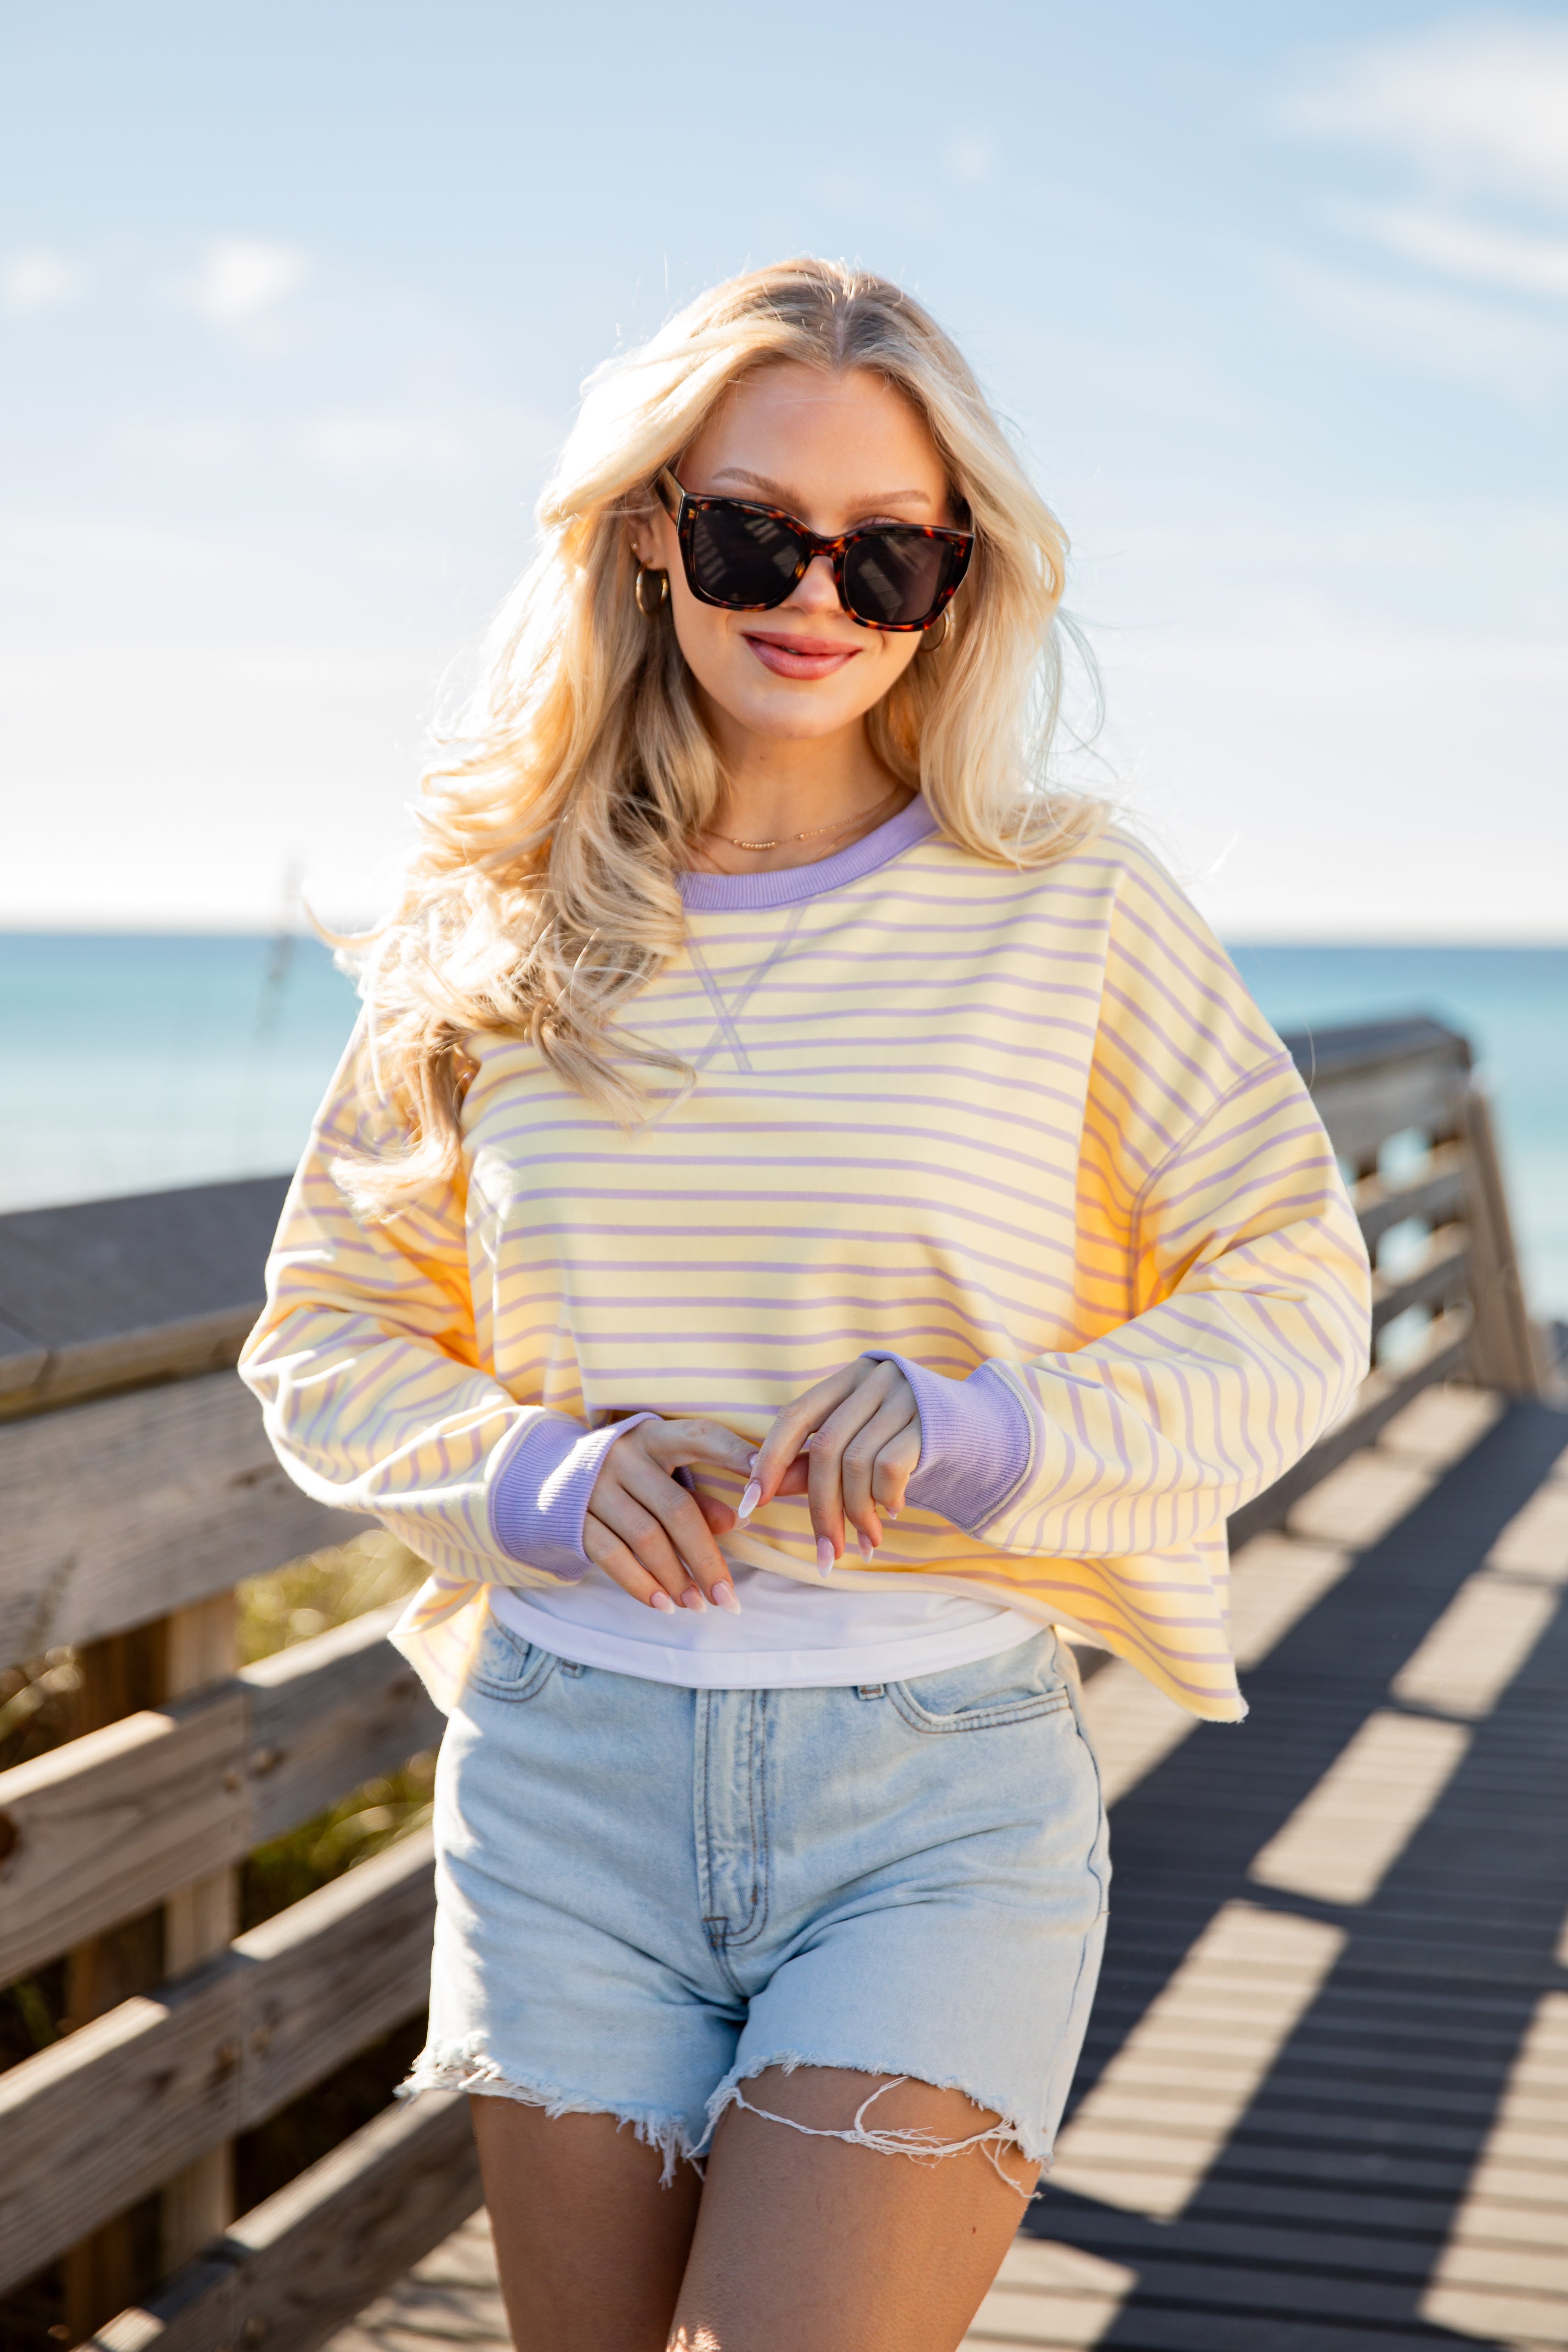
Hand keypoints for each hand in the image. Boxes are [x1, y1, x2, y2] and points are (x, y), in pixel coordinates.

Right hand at [584, 1418, 756, 1615]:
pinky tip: (662, 1604)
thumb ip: (700, 1498)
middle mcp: (624, 1456)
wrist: (548, 1477)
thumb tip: (739, 1521)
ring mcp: (595, 1486)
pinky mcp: (573, 1517)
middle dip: (706, 1558)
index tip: (764, 1490)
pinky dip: (640, 1584)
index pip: (701, 1437)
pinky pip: (611, 1555)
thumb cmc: (627, 1479)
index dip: (733, 1456)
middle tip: (728, 1597)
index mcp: (655, 1437)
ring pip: (645, 1537)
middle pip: (676, 1508)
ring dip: (676, 1578)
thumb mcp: (662, 1476)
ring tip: (698, 1606)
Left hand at [742, 1357, 919, 1573]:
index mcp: (849, 1378)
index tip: (751, 1505)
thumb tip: (761, 1489)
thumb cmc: (911, 1442)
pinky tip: (893, 1513)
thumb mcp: (860, 1444)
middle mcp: (874, 1378)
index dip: (768, 1461)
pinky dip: (885, 1500)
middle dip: (819, 1509)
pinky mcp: (932, 1420)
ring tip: (866, 1540)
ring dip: (856, 1514)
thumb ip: (814, 1461)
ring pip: (856, 1464)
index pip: (795, 1416)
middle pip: (825, 1449)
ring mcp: (905, 1395)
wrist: (988, 1433)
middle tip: (825, 1554)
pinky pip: (890, 1468)